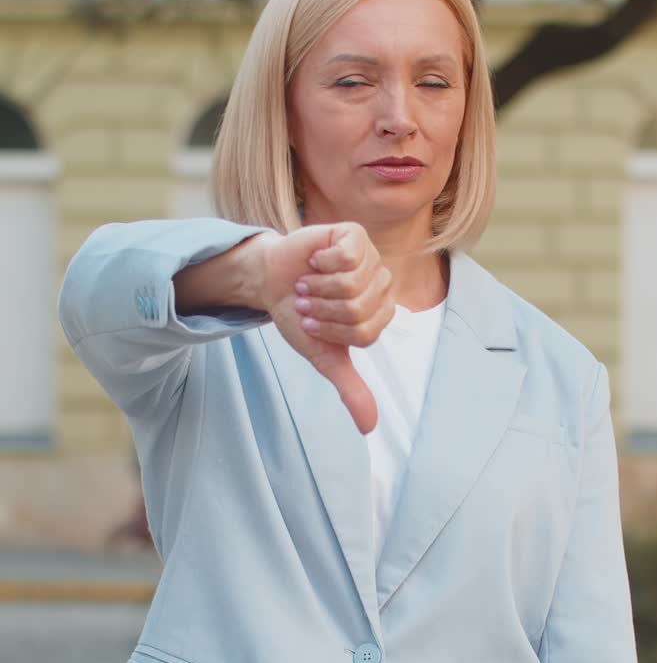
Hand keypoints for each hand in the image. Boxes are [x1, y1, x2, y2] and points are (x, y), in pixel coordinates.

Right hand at [253, 221, 394, 434]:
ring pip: (352, 284)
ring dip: (319, 288)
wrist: (271, 281)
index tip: (314, 324)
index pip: (364, 332)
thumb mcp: (325, 357)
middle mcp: (381, 284)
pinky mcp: (354, 235)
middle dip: (323, 311)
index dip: (332, 331)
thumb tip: (369, 428)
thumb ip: (350, 388)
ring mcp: (371, 257)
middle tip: (307, 302)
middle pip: (359, 309)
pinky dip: (323, 263)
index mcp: (380, 313)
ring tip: (307, 284)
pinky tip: (316, 261)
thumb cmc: (299, 316)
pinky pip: (348, 255)